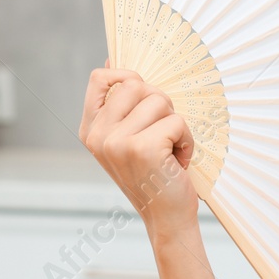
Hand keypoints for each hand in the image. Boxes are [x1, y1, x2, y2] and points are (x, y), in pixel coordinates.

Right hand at [78, 66, 198, 235]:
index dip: (126, 75)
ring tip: (170, 150)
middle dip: (161, 104)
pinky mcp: (142, 148)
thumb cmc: (153, 176)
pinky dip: (187, 141)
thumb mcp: (129, 140)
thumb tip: (113, 60)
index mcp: (91, 130)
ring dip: (176, 125)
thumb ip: (121, 107)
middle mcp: (98, 135)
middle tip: (163, 133)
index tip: (144, 94)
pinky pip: (177, 122)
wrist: (166, 218)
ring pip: (160, 101)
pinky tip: (178, 161)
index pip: (98, 78)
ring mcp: (117, 142)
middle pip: (137, 85)